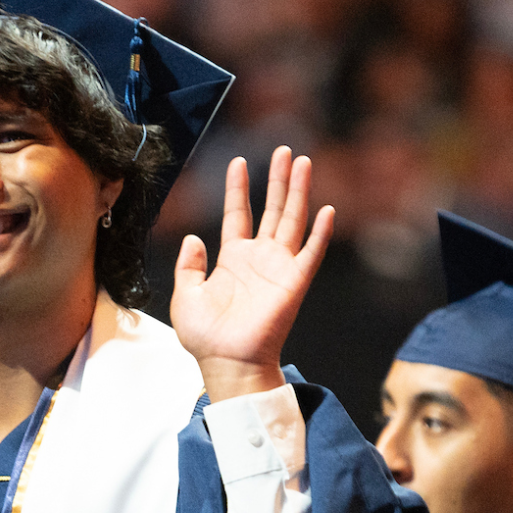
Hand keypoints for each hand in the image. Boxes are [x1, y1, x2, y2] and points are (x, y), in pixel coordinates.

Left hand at [171, 146, 333, 401]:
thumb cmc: (205, 337)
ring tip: (302, 162)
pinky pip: (311, 253)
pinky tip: (327, 210)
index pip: (237, 214)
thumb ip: (188, 266)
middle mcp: (258, 259)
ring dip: (298, 192)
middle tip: (285, 150)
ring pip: (292, 220)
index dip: (237, 189)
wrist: (226, 362)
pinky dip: (320, 232)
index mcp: (232, 260)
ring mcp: (278, 268)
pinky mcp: (294, 283)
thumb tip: (193, 237)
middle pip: (271, 209)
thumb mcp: (185, 296)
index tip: (238, 161)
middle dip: (278, 179)